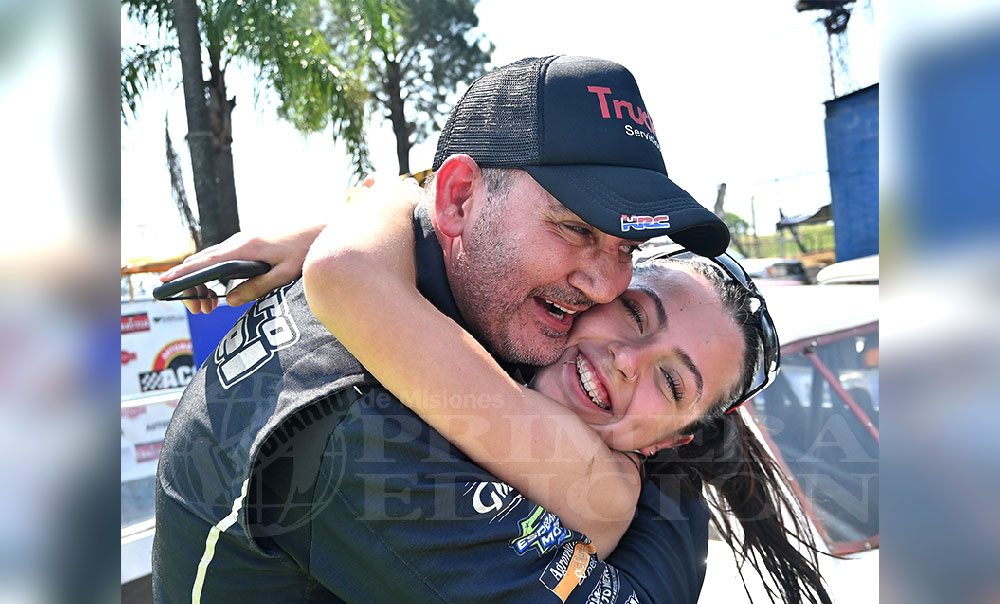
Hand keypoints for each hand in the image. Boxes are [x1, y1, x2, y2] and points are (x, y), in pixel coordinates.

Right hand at [159, 226, 323, 313]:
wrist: (322, 228)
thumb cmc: (307, 250)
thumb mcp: (285, 274)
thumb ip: (258, 287)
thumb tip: (231, 300)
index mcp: (245, 248)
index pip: (205, 262)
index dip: (183, 274)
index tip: (164, 283)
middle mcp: (240, 241)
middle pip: (203, 261)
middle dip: (191, 285)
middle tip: (197, 309)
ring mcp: (244, 241)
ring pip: (213, 259)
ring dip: (203, 281)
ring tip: (207, 306)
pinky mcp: (251, 244)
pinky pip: (224, 258)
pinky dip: (215, 273)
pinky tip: (221, 290)